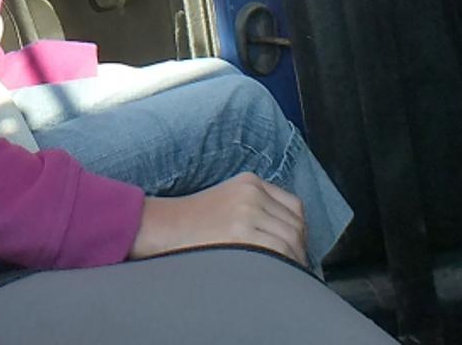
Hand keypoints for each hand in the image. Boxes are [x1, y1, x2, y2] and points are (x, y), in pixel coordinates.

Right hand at [129, 172, 307, 265]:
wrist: (163, 226)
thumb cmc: (192, 222)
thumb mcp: (227, 200)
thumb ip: (256, 208)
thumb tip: (287, 239)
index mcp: (250, 183)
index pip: (293, 206)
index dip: (298, 231)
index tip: (296, 249)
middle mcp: (252, 194)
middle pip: (295, 225)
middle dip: (299, 250)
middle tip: (294, 270)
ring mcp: (248, 213)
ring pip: (290, 240)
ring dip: (294, 261)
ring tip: (286, 277)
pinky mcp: (242, 234)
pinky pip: (278, 252)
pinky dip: (284, 266)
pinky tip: (277, 277)